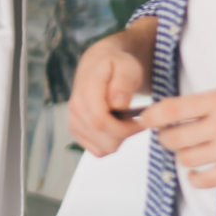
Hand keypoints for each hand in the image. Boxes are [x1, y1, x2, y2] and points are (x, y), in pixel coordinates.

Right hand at [67, 27, 151, 155]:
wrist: (99, 65)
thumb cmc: (116, 66)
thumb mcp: (127, 67)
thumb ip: (123, 83)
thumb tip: (118, 103)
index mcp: (86, 91)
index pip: (101, 122)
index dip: (126, 129)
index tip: (141, 121)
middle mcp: (76, 108)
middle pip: (105, 140)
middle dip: (126, 135)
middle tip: (136, 120)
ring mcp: (74, 121)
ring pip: (102, 148)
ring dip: (119, 140)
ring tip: (126, 122)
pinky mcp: (77, 130)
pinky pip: (97, 150)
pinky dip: (110, 143)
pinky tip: (117, 128)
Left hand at [139, 87, 215, 187]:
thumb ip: (202, 105)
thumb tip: (166, 115)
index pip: (170, 110)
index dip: (151, 117)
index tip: (145, 121)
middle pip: (173, 139)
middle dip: (167, 139)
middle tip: (172, 138)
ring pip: (186, 159)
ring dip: (184, 157)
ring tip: (193, 151)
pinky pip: (205, 180)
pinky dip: (196, 177)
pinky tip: (199, 171)